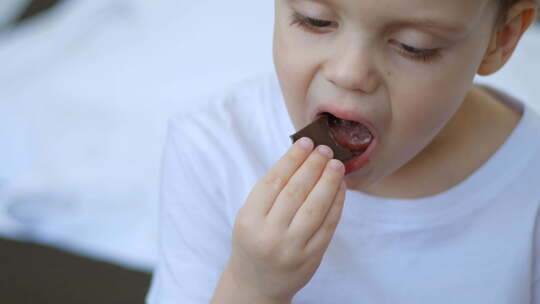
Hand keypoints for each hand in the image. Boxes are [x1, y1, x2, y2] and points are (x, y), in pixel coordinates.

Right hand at [223, 137, 345, 302]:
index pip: (274, 181)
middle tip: (325, 148)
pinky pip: (328, 225)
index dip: (292, 159)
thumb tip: (302, 158)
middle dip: (313, 165)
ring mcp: (292, 248)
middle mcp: (270, 234)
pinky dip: (336, 203)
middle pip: (296, 191)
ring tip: (336, 164)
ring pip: (315, 207)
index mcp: (249, 219)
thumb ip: (271, 191)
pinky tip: (340, 187)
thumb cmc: (253, 241)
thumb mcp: (249, 216)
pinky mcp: (311, 258)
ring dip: (328, 181)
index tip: (305, 142)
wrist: (256, 283)